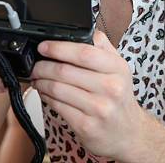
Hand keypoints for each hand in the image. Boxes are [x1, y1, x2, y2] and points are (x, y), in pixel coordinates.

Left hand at [30, 31, 147, 159]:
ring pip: (58, 89)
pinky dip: (46, 97)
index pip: (84, 53)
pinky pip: (58, 107)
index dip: (59, 48)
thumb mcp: (119, 69)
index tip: (44, 46)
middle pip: (66, 71)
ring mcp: (99, 108)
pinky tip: (45, 93)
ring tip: (37, 78)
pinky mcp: (86, 126)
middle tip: (35, 65)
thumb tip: (87, 31)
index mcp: (117, 69)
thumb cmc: (119, 98)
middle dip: (43, 67)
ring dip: (41, 82)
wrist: (128, 133)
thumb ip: (104, 48)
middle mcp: (111, 88)